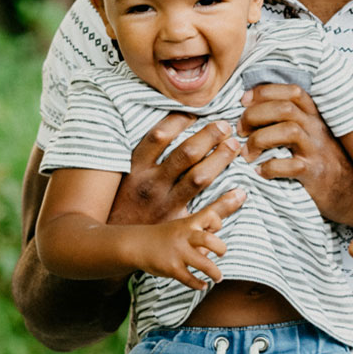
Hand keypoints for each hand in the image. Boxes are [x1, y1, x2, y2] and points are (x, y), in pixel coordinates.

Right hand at [110, 113, 244, 225]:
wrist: (111, 241)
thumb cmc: (120, 201)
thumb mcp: (123, 174)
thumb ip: (143, 155)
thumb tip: (166, 128)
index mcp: (136, 167)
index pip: (159, 136)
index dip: (180, 120)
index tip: (196, 112)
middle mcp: (151, 183)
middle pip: (185, 154)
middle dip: (208, 136)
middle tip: (225, 126)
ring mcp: (164, 204)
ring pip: (198, 178)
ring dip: (219, 160)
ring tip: (233, 147)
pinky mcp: (175, 224)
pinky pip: (205, 213)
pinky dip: (225, 204)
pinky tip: (240, 192)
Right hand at [129, 206, 229, 289]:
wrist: (136, 244)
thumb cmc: (164, 235)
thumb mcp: (181, 225)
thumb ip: (201, 228)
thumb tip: (221, 241)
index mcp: (188, 224)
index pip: (211, 216)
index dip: (217, 223)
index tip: (216, 230)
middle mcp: (184, 236)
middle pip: (210, 240)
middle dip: (221, 249)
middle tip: (221, 254)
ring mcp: (178, 253)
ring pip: (204, 264)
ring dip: (215, 273)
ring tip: (218, 277)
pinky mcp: (171, 268)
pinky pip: (190, 279)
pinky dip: (199, 284)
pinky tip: (202, 284)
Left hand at [238, 84, 352, 227]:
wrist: (352, 193)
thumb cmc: (321, 161)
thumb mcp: (309, 135)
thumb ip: (288, 120)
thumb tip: (250, 109)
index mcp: (313, 116)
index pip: (292, 91)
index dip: (265, 91)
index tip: (244, 101)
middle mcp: (316, 129)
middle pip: (285, 107)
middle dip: (255, 115)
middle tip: (240, 130)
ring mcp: (317, 150)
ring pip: (288, 130)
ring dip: (259, 139)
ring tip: (247, 152)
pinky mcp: (315, 174)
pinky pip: (291, 166)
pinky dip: (269, 167)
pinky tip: (259, 171)